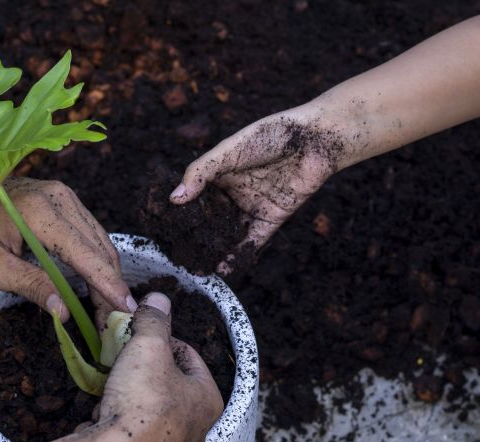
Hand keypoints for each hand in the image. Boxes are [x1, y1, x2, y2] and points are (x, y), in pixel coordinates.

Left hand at [0, 177, 135, 321]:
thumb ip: (30, 286)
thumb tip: (64, 312)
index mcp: (40, 213)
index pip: (86, 254)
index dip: (108, 284)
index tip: (126, 308)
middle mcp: (60, 198)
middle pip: (99, 248)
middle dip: (109, 286)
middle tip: (113, 320)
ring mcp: (64, 196)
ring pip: (99, 240)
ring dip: (106, 274)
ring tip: (107, 307)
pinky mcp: (63, 199)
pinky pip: (89, 232)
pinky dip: (96, 259)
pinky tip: (96, 283)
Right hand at [89, 293, 223, 441]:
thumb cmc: (141, 402)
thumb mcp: (147, 347)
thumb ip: (153, 320)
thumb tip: (158, 299)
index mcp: (208, 401)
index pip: (189, 357)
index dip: (162, 341)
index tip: (140, 338)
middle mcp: (197, 434)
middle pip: (170, 389)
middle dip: (145, 374)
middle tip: (124, 365)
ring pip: (151, 418)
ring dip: (131, 403)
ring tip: (111, 396)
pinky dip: (120, 431)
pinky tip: (104, 424)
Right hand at [169, 110, 343, 271]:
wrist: (316, 139)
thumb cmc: (271, 134)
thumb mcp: (229, 150)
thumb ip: (201, 172)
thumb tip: (174, 199)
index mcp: (220, 174)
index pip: (195, 197)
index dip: (180, 213)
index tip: (163, 230)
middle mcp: (234, 193)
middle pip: (211, 219)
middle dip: (196, 238)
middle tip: (177, 257)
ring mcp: (252, 207)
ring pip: (229, 234)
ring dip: (215, 251)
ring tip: (197, 269)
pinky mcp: (272, 218)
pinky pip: (253, 241)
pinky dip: (239, 255)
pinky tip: (224, 269)